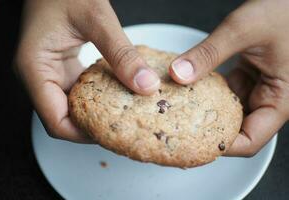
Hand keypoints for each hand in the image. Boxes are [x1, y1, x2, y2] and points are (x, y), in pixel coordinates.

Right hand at [15, 0, 159, 142]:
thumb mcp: (96, 19)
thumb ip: (121, 53)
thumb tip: (144, 84)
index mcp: (35, 69)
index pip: (55, 121)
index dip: (83, 133)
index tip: (111, 133)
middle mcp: (39, 76)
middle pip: (63, 119)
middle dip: (92, 127)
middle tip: (121, 128)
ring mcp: (50, 73)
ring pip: (71, 108)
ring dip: (95, 114)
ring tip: (122, 115)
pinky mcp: (62, 69)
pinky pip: (77, 93)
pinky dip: (96, 98)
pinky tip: (115, 94)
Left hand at [169, 0, 288, 155]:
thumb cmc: (284, 9)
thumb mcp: (244, 30)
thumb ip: (209, 53)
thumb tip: (178, 74)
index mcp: (280, 100)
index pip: (250, 140)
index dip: (222, 147)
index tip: (193, 143)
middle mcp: (272, 98)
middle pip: (239, 129)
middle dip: (211, 130)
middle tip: (182, 128)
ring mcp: (262, 87)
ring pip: (231, 110)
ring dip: (209, 109)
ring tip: (183, 110)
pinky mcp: (252, 75)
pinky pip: (230, 91)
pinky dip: (212, 91)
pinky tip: (194, 86)